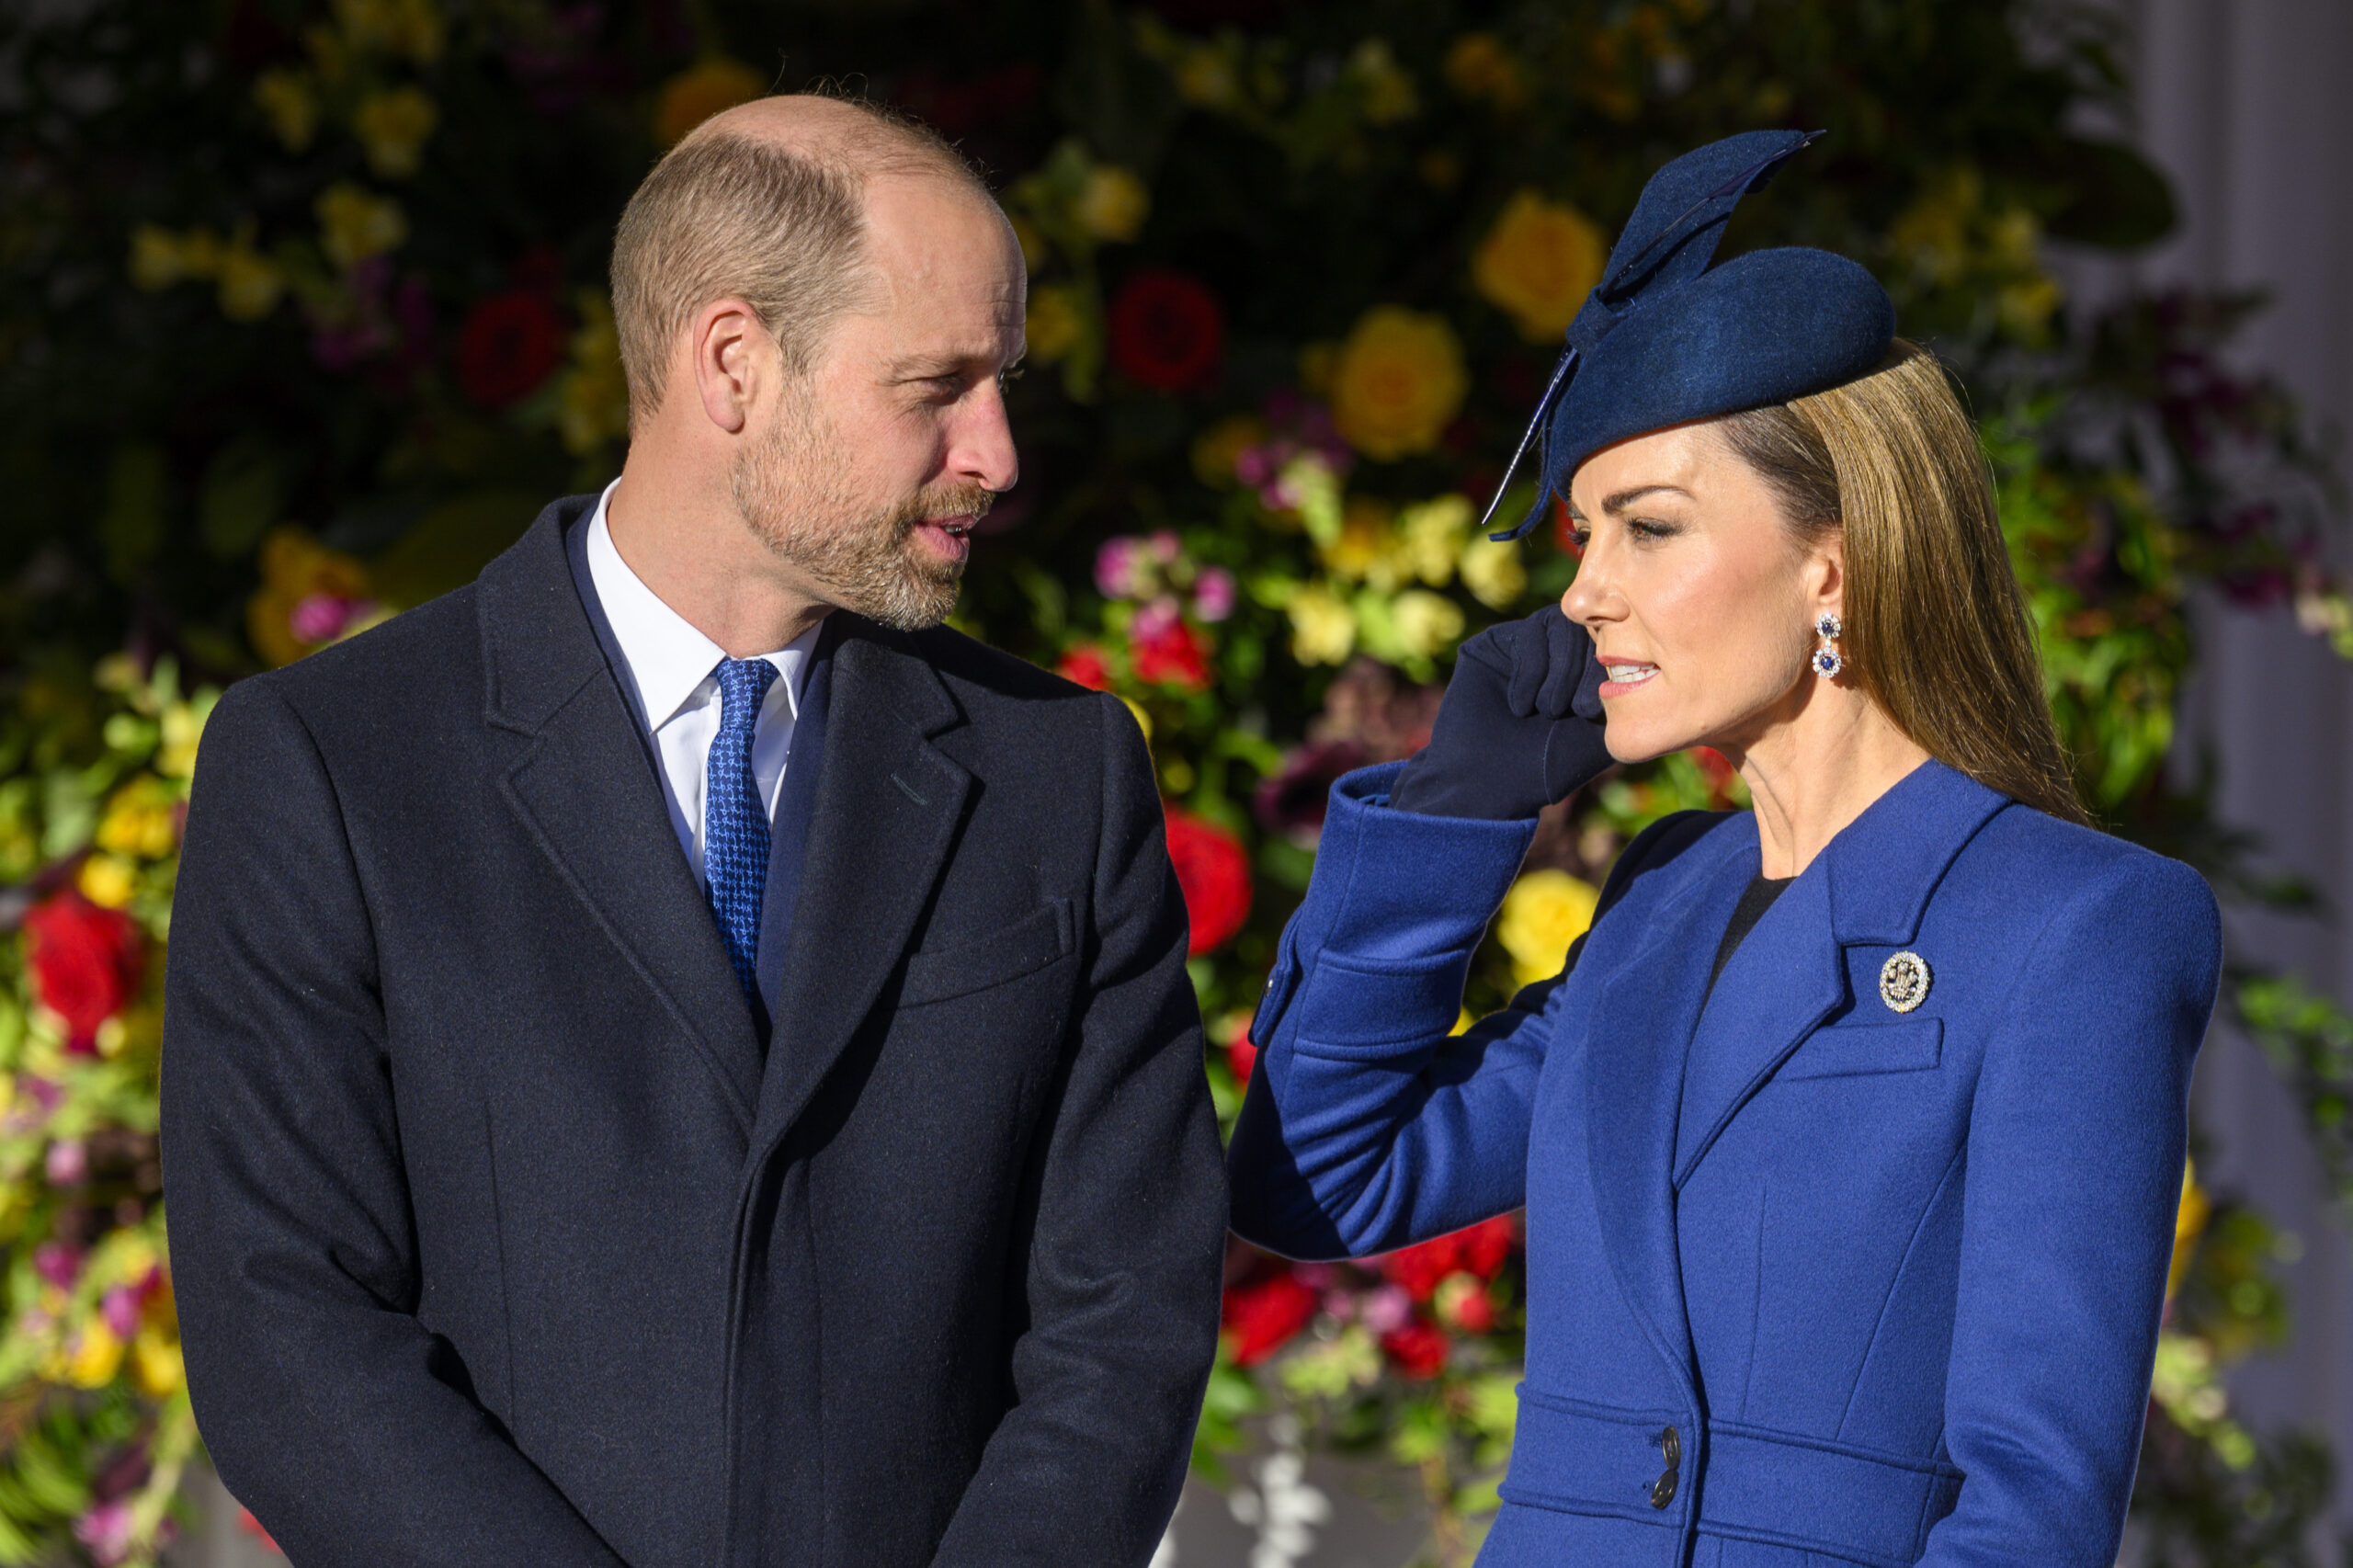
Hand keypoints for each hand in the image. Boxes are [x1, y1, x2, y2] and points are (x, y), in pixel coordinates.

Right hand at [1387, 607, 1610, 820]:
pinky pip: (1526, 634)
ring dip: (1559, 669)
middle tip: (1571, 709)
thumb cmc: (1547, 767)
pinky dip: (1530, 670)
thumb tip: (1647, 658)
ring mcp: (1527, 644)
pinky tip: (1522, 706)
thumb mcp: (1598, 733)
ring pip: (1557, 625)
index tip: (1591, 712)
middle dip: (1582, 668)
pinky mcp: (1496, 643)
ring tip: (1548, 710)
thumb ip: (1623, 696)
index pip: (1612, 641)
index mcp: (1587, 670)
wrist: (1489, 781)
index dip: (1609, 669)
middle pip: (1586, 626)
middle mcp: (1559, 651)